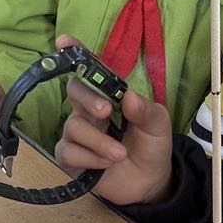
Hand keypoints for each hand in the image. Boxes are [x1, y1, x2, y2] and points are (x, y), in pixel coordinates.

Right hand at [53, 38, 173, 205]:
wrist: (150, 181)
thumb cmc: (151, 145)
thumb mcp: (158, 125)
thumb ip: (146, 110)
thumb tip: (128, 96)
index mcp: (110, 95)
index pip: (91, 70)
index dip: (75, 54)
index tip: (64, 40)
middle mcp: (89, 110)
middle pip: (74, 90)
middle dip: (88, 99)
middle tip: (107, 112)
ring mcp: (78, 133)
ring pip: (73, 126)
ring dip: (99, 141)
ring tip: (120, 154)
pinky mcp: (71, 158)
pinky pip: (68, 151)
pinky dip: (89, 158)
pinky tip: (106, 165)